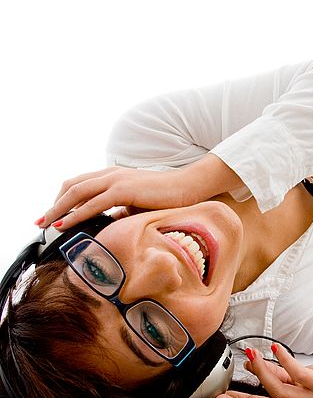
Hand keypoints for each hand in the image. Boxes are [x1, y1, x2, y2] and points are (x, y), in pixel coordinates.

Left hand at [36, 154, 245, 230]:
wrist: (188, 186)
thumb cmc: (166, 196)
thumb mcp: (137, 204)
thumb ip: (120, 210)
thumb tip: (110, 223)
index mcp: (112, 176)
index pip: (78, 184)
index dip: (62, 198)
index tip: (52, 214)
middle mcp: (110, 174)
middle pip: (71, 186)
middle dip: (53, 204)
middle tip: (40, 221)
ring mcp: (116, 180)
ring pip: (76, 193)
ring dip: (58, 209)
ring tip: (46, 224)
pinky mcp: (123, 189)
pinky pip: (93, 203)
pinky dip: (76, 214)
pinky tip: (66, 223)